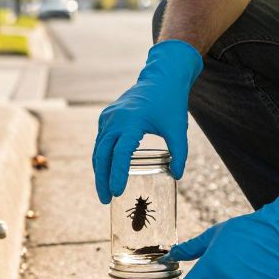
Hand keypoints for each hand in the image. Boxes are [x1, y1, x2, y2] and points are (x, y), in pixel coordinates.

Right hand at [92, 40, 202, 202]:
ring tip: (105, 192)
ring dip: (100, 171)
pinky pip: (101, 141)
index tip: (117, 192)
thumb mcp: (178, 129)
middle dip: (102, 179)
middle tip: (105, 200)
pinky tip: (106, 172)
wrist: (161, 77)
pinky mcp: (106, 117)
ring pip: (98, 149)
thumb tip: (177, 176)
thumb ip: (179, 153)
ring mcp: (108, 117)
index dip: (117, 175)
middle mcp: (115, 119)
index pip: (120, 154)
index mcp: (131, 121)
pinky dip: (102, 158)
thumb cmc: (170, 102)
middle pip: (102, 155)